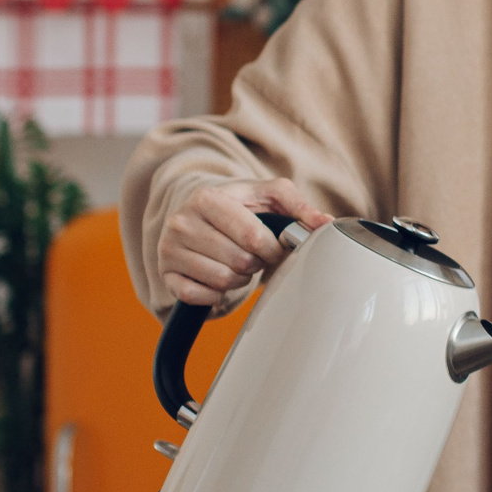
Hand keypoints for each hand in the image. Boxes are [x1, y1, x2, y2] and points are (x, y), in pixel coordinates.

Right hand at [158, 177, 333, 306]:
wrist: (196, 209)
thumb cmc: (239, 203)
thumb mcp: (268, 195)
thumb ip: (298, 206)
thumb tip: (326, 224)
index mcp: (208, 198)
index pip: (252, 236)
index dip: (273, 249)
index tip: (277, 248)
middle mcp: (182, 222)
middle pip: (239, 261)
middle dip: (257, 263)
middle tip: (256, 255)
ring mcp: (169, 249)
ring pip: (222, 281)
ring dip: (240, 278)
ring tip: (239, 264)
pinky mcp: (166, 274)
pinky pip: (198, 297)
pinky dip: (217, 294)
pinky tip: (220, 278)